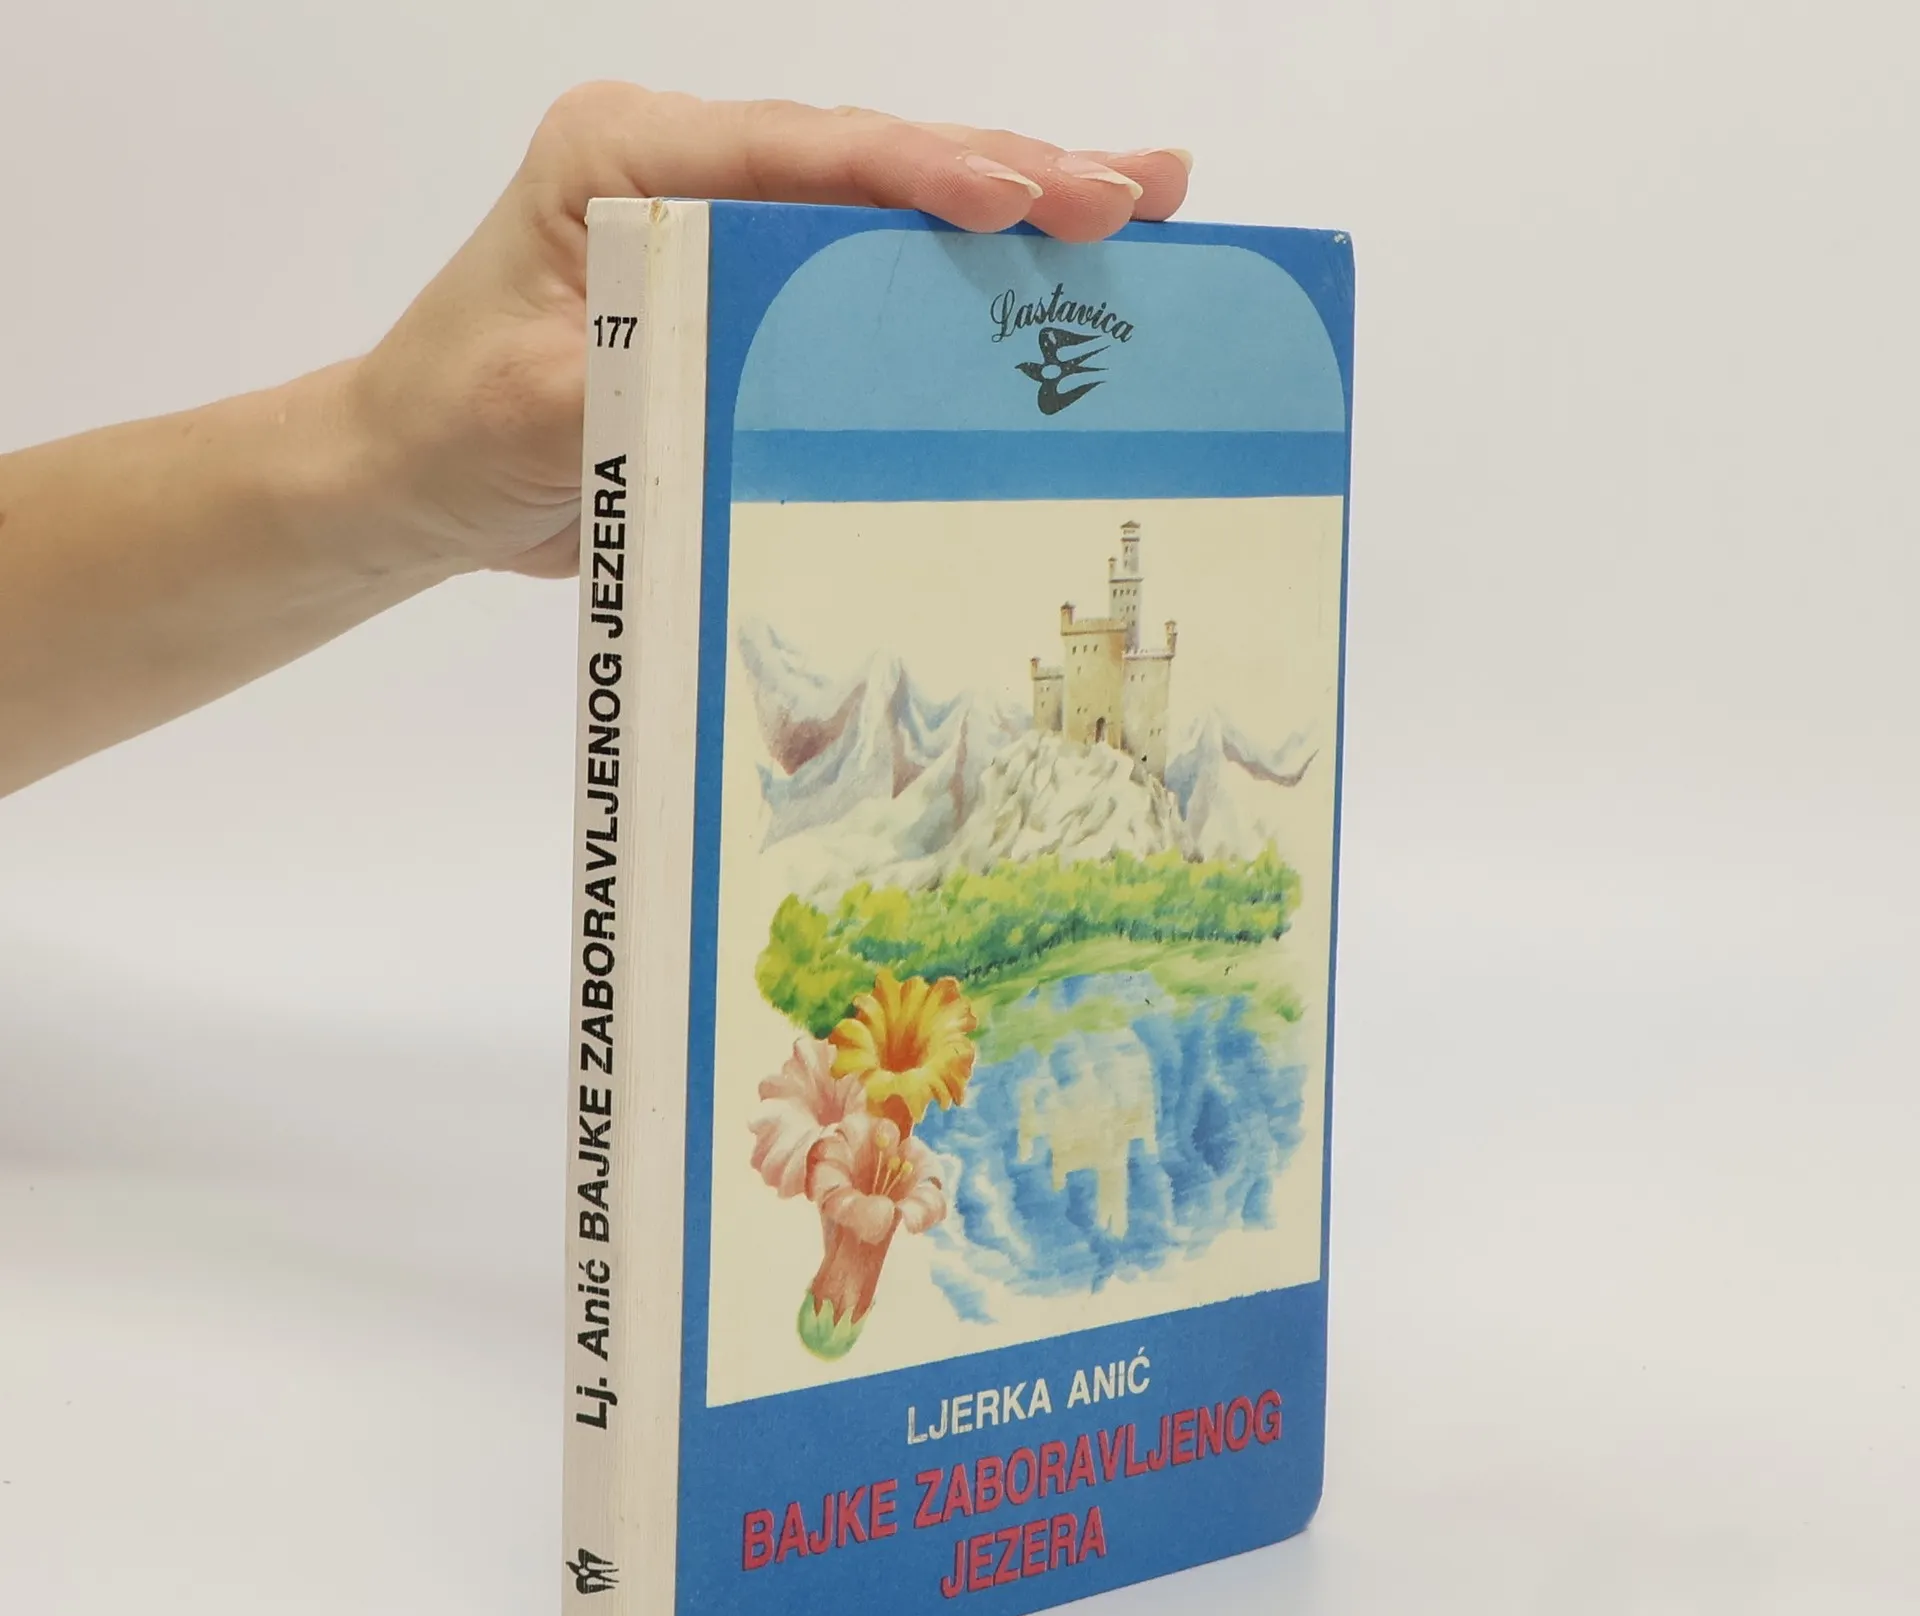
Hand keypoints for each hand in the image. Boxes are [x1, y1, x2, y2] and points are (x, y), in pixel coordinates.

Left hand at [351, 85, 1192, 579]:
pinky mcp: (754, 293)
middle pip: (867, 159)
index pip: (791, 151)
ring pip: (888, 206)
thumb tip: (753, 372)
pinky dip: (962, 277)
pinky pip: (871, 274)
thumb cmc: (453, 427)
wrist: (417, 478)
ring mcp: (728, 227)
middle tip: (1139, 191)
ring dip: (1014, 209)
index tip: (1018, 197)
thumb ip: (638, 373)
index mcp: (623, 157)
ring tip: (1140, 204)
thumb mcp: (534, 406)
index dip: (914, 172)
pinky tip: (1048, 273)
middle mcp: (686, 169)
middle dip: (1009, 173)